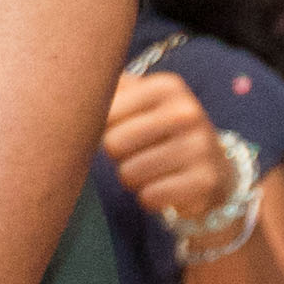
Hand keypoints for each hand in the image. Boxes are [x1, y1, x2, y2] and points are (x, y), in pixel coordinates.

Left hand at [101, 68, 235, 225]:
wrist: (213, 169)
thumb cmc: (160, 132)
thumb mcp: (142, 101)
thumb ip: (108, 87)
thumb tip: (69, 85)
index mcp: (167, 86)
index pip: (104, 112)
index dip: (105, 128)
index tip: (124, 129)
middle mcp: (187, 112)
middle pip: (113, 144)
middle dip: (117, 156)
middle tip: (136, 153)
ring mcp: (200, 147)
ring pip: (129, 174)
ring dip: (131, 178)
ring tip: (151, 170)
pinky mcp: (205, 181)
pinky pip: (149, 197)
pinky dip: (149, 198)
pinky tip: (164, 187)